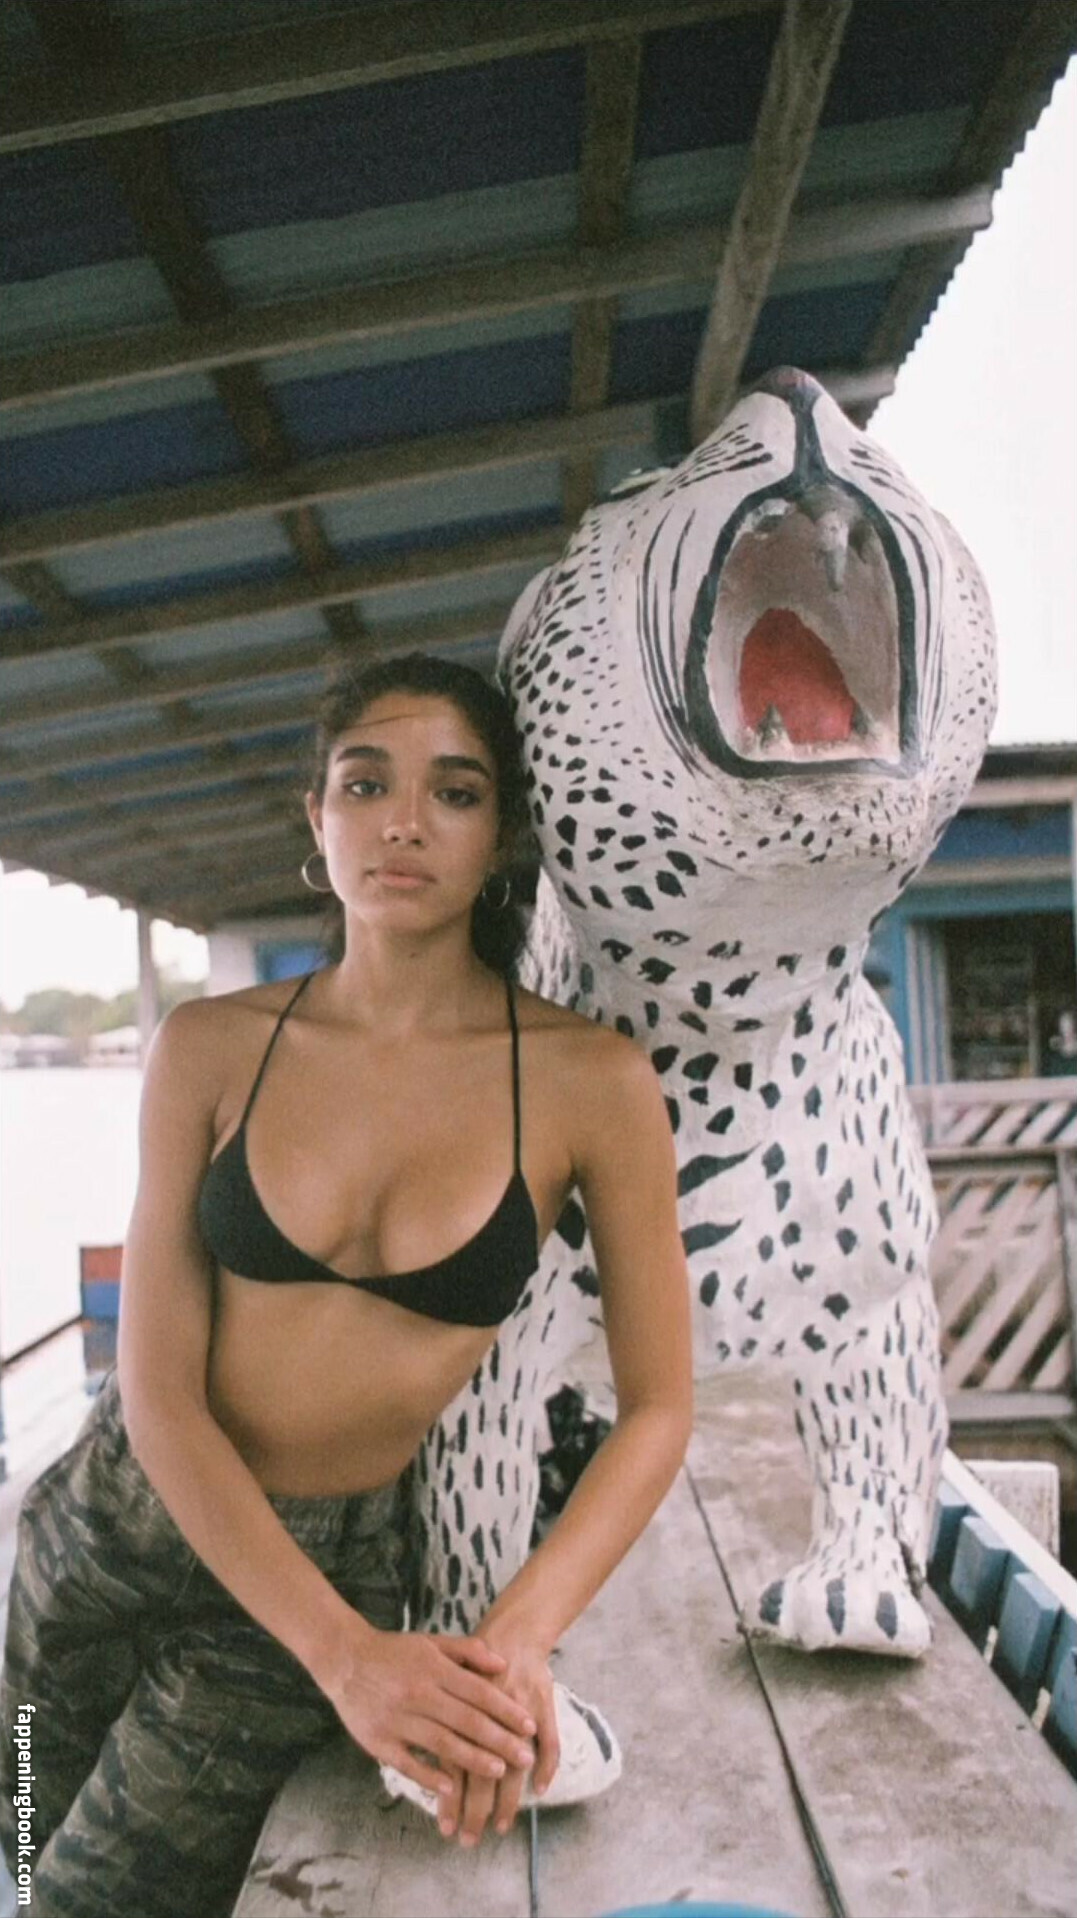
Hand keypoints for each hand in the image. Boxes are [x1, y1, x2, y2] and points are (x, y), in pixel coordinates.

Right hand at [327, 1626, 537, 1802]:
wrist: (345, 1659)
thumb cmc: (394, 1652)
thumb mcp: (432, 1642)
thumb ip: (468, 1651)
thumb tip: (502, 1664)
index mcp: (434, 1670)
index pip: (479, 1693)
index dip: (506, 1711)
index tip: (529, 1727)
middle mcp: (419, 1695)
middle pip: (467, 1722)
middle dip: (500, 1741)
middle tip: (525, 1757)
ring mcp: (398, 1720)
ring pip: (443, 1744)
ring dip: (474, 1760)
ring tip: (500, 1772)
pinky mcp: (379, 1741)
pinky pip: (408, 1763)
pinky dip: (429, 1776)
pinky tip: (451, 1787)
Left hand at [438, 1626, 558, 1846]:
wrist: (513, 1628)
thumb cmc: (475, 1660)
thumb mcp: (448, 1682)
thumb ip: (437, 1716)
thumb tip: (427, 1756)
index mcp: (460, 1709)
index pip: (453, 1765)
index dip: (450, 1799)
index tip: (446, 1827)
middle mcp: (488, 1715)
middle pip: (481, 1773)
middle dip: (474, 1811)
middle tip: (468, 1840)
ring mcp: (518, 1711)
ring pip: (514, 1766)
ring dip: (507, 1801)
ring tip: (500, 1827)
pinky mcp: (542, 1704)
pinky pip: (550, 1742)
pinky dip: (548, 1767)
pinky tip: (542, 1791)